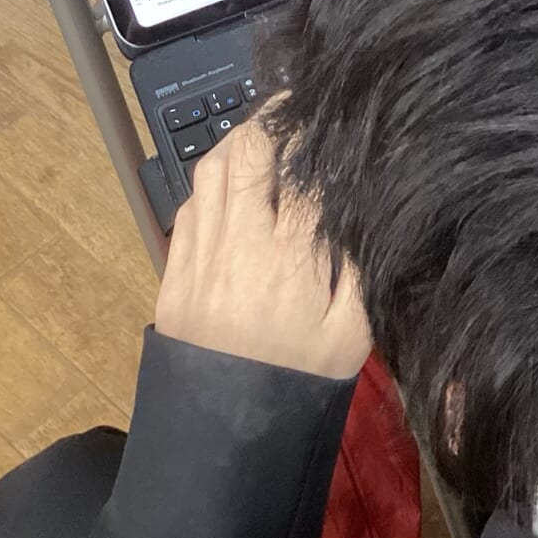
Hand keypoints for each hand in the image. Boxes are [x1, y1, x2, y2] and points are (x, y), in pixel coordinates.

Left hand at [154, 116, 370, 379]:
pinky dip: (211, 182)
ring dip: (238, 142)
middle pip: (245, 154)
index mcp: (288, 260)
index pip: (298, 170)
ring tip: (266, 131)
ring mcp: (197, 260)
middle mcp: (237, 249)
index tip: (333, 111)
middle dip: (271, 120)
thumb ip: (361, 259)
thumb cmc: (303, 376)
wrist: (231, 433)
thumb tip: (365, 199)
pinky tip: (233, 183)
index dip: (314, 131)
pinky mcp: (172, 276)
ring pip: (210, 173)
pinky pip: (187, 207)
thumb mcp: (354, 326)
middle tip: (296, 105)